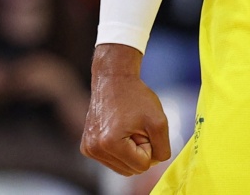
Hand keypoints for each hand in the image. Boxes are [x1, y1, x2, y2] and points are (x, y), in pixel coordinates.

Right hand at [81, 44, 170, 176]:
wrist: (114, 79)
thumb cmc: (137, 97)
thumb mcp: (159, 120)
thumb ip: (162, 147)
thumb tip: (155, 164)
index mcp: (110, 143)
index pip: (142, 166)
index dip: (149, 146)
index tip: (144, 127)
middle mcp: (95, 150)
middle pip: (131, 170)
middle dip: (140, 150)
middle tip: (137, 127)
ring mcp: (89, 149)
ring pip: (121, 167)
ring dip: (130, 151)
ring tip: (128, 127)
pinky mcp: (86, 147)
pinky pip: (111, 160)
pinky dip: (120, 149)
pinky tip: (119, 130)